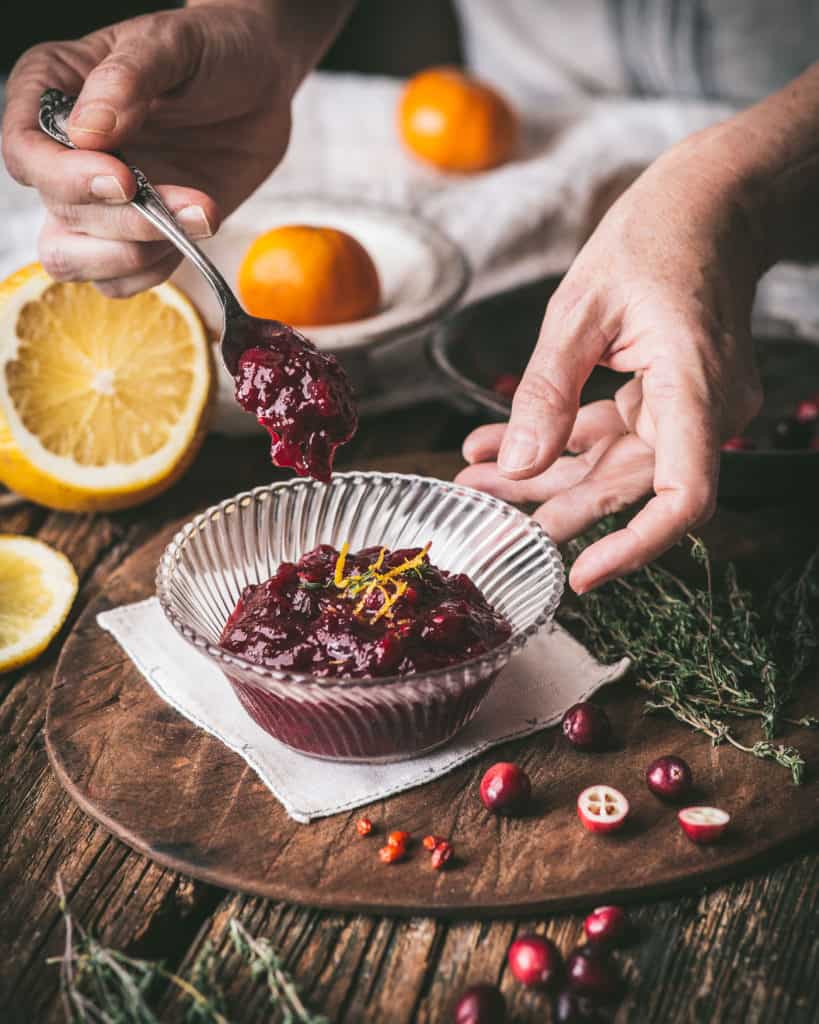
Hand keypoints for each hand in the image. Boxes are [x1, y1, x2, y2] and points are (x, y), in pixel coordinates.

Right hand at [2, 5, 294, 295]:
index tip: (124, 181)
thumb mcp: (173, 44)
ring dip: (138, 254)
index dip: (66, 178)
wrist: (261, 87)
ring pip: (74, 260)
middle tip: (184, 203)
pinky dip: (157, 271)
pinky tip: (194, 231)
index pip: (23, 151)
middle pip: (58, 213)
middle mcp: (63, 154)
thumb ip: (127, 80)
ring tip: (198, 217)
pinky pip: (119, 280)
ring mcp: (97, 201)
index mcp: (51, 93)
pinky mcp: (135, 234)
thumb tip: (86, 133)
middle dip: (122, 222)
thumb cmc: (212, 51)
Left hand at [457, 145, 764, 592]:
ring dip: (541, 476)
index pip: (684, 496)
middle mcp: (704, 410)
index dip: (636, 546)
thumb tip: (517, 464)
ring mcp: (688, 408)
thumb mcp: (579, 308)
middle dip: (551, 507)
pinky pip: (610, 435)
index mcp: (697, 387)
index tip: (582, 574)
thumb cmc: (656, 236)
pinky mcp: (667, 400)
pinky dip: (556, 441)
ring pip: (610, 466)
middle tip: (484, 525)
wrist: (709, 203)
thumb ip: (548, 391)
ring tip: (471, 483)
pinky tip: (494, 447)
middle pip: (628, 486)